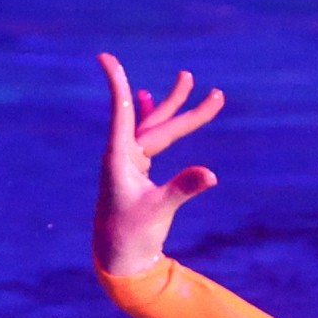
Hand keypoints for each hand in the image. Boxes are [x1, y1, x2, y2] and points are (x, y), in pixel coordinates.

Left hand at [93, 52, 226, 275]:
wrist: (119, 260)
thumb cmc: (132, 236)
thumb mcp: (159, 211)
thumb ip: (182, 188)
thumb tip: (211, 173)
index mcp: (120, 159)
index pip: (122, 113)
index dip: (117, 84)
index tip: (106, 58)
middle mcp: (123, 155)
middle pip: (156, 123)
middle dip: (180, 105)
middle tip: (200, 82)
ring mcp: (130, 163)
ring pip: (156, 130)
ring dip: (174, 110)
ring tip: (189, 80)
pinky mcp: (137, 172)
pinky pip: (149, 140)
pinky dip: (154, 121)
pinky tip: (150, 99)